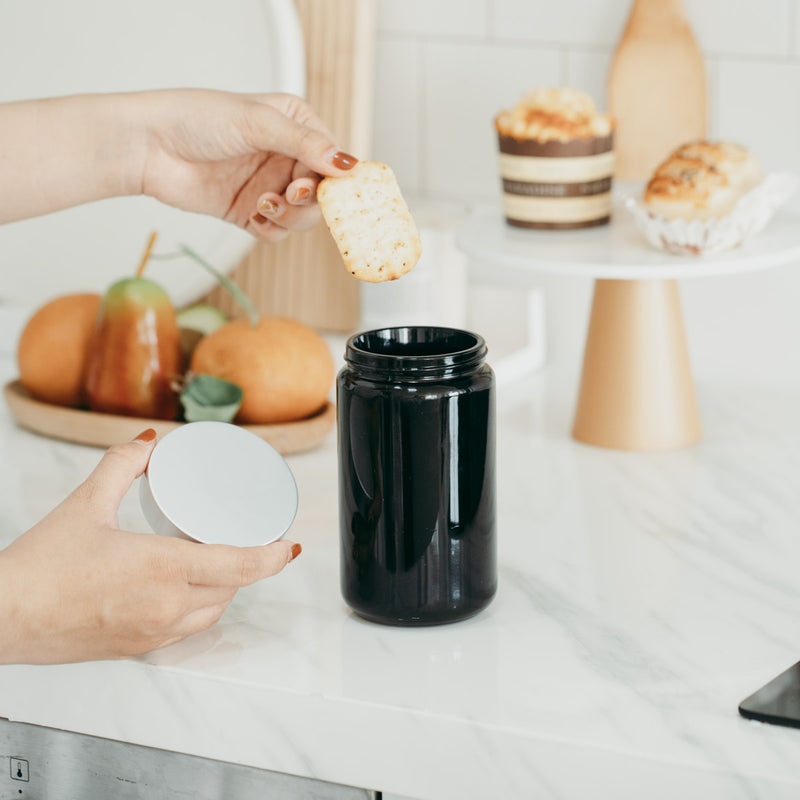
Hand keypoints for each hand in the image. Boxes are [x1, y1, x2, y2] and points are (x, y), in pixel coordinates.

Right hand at [0, 431, 299, 663]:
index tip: (291, 545)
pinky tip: (187, 590)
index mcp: (163, 570)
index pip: (243, 566)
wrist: (1, 620)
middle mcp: (167, 607)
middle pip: (235, 587)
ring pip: (214, 611)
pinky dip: (201, 607)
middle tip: (255, 541)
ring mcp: (154, 633)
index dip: (275, 556)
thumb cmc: (39, 570)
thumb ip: (122, 465)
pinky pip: (188, 629)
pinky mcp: (137, 648)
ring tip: (222, 560)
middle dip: (251, 565)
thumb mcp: (86, 504)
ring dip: (227, 587)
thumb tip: (150, 442)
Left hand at [138, 89, 357, 242]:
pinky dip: (271, 229)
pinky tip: (252, 215)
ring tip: (264, 205)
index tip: (327, 187)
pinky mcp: (249, 212)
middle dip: (310, 199)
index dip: (334, 177)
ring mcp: (268, 185)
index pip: (331, 157)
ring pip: (302, 216)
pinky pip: (276, 232)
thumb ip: (304, 143)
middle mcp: (284, 156)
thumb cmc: (195, 119)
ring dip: (289, 216)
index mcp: (293, 125)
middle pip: (321, 192)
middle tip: (292, 194)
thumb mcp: (257, 123)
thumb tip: (346, 164)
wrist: (148, 147)